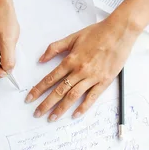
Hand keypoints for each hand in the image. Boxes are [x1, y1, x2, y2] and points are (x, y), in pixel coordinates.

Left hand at [25, 13, 139, 120]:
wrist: (118, 32)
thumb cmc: (97, 32)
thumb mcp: (73, 37)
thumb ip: (55, 48)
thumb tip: (41, 59)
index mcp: (71, 59)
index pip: (50, 78)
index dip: (38, 89)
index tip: (30, 98)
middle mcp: (79, 70)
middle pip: (59, 90)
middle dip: (46, 103)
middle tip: (37, 113)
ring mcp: (92, 77)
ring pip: (73, 96)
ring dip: (61, 108)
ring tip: (52, 118)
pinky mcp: (104, 81)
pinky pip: (92, 97)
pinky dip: (83, 107)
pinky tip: (75, 115)